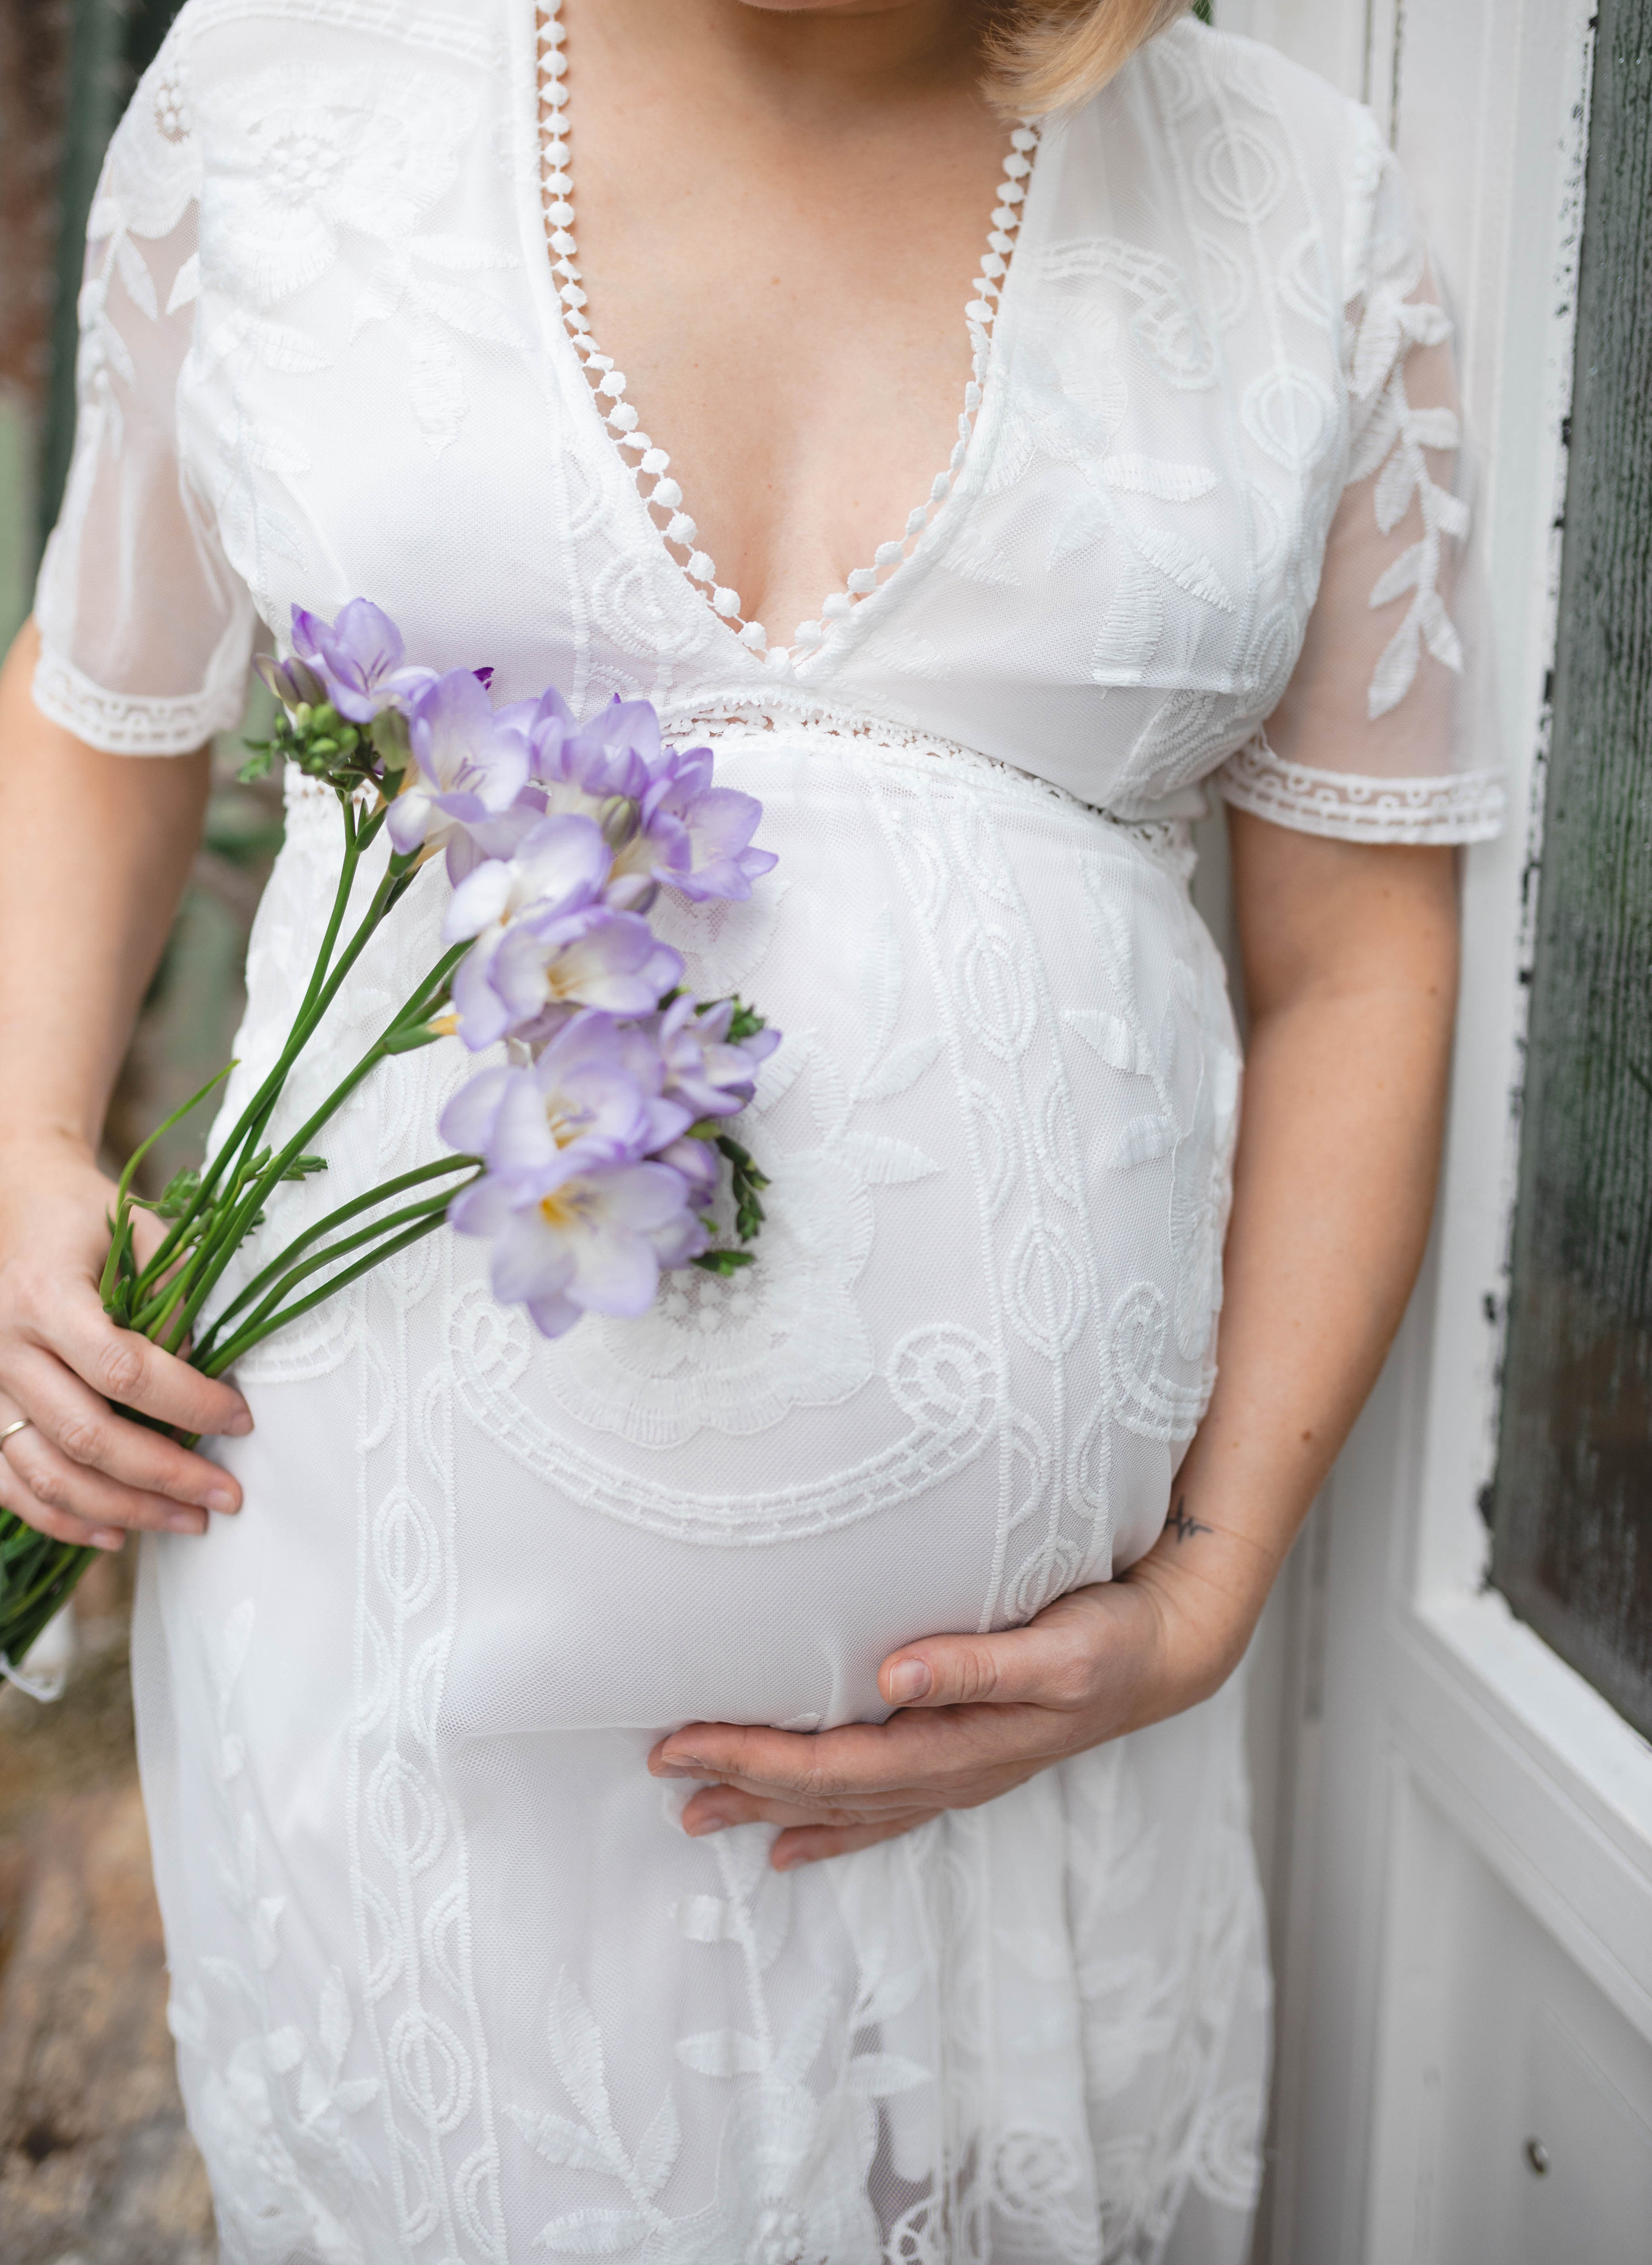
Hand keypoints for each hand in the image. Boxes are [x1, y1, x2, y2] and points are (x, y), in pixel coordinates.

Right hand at [0, 1136, 252, 1551]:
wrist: (6, 1198)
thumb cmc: (80, 1213)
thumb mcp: (136, 1229)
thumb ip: (173, 1295)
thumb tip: (203, 1374)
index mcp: (44, 1295)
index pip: (123, 1370)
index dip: (188, 1403)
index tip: (242, 1420)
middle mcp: (2, 1347)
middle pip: (86, 1436)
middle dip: (165, 1476)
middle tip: (226, 1498)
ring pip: (46, 1474)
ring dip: (122, 1511)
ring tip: (186, 1523)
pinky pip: (7, 1484)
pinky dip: (58, 1519)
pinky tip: (112, 1534)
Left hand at [648, 1536, 1258, 1869]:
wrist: (1169, 1654)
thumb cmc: (1115, 1640)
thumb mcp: (1060, 1646)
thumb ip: (978, 1663)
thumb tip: (893, 1674)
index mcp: (960, 1746)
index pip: (833, 1764)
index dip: (753, 1758)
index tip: (683, 1741)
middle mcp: (949, 1772)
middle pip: (825, 1791)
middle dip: (740, 1782)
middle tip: (662, 1770)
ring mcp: (957, 1774)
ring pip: (844, 1805)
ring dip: (770, 1808)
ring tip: (697, 1814)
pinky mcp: (965, 1759)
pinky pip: (881, 1808)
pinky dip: (830, 1827)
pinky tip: (790, 1844)